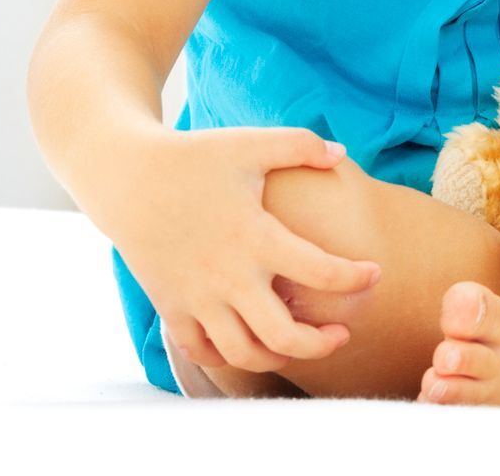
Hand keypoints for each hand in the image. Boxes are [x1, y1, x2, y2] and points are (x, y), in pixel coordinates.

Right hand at [110, 127, 381, 373]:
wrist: (126, 178)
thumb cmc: (195, 157)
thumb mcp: (250, 142)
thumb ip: (301, 145)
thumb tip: (341, 153)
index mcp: (255, 237)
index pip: (320, 272)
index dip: (355, 278)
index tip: (374, 273)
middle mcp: (227, 277)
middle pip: (282, 335)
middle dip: (321, 344)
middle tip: (343, 334)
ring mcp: (196, 297)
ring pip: (242, 353)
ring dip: (278, 357)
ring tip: (300, 344)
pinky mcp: (171, 306)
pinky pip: (200, 350)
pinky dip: (227, 356)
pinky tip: (250, 342)